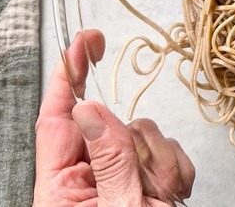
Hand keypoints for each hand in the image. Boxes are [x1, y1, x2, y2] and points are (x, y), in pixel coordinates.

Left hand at [33, 30, 194, 205]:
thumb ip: (110, 161)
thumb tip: (91, 110)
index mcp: (63, 189)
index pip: (56, 120)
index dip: (67, 76)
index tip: (82, 43)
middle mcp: (89, 180)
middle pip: (112, 125)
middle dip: (139, 143)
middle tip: (149, 177)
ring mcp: (120, 179)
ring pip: (145, 134)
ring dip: (162, 163)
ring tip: (161, 197)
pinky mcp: (148, 182)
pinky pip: (169, 152)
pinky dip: (177, 172)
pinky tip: (171, 197)